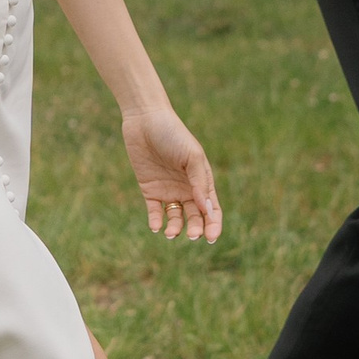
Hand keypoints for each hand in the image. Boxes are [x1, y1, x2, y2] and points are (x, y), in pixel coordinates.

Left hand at [121, 105, 220, 241]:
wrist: (145, 120)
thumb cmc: (173, 134)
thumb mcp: (192, 156)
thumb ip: (200, 182)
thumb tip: (207, 210)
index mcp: (202, 181)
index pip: (212, 209)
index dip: (214, 224)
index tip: (211, 238)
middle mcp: (187, 189)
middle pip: (195, 217)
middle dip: (196, 229)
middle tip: (193, 235)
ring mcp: (168, 190)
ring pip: (176, 218)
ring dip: (176, 228)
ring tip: (171, 233)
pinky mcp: (150, 190)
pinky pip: (155, 211)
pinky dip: (156, 222)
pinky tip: (156, 227)